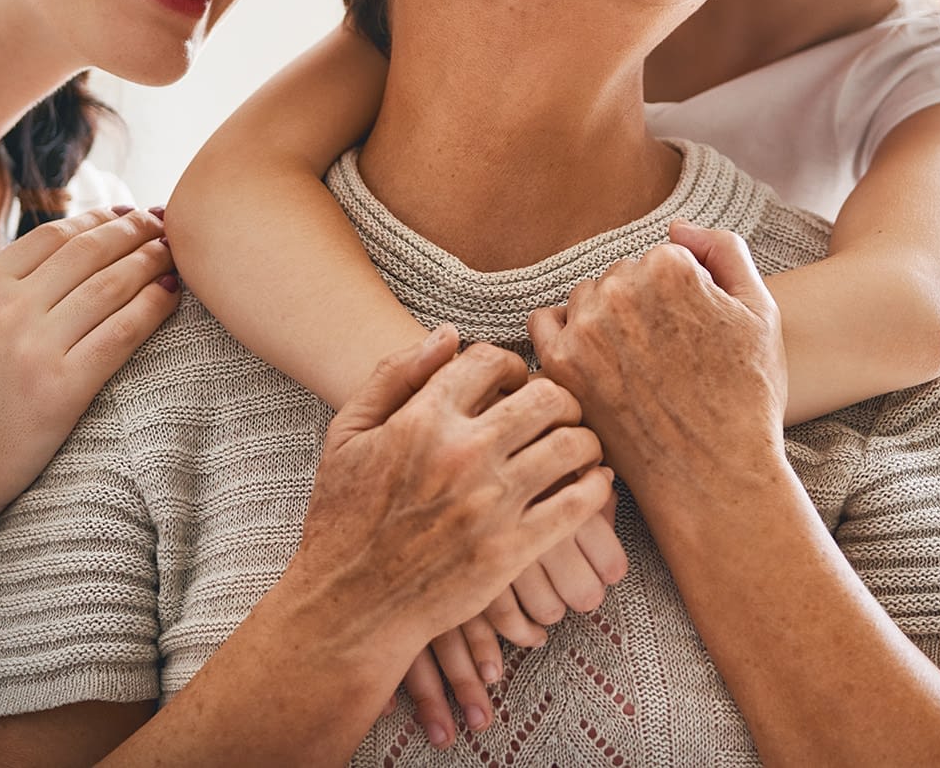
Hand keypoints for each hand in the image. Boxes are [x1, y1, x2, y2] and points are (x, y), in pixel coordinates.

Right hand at [0, 206, 178, 527]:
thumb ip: (5, 293)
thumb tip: (66, 257)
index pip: (53, 235)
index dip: (98, 219)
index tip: (126, 213)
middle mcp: (6, 309)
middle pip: (89, 251)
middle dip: (134, 231)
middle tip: (163, 223)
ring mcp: (34, 347)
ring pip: (111, 285)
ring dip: (151, 261)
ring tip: (173, 252)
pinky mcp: (61, 389)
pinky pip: (122, 332)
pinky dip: (154, 306)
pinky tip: (172, 294)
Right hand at [297, 327, 613, 746]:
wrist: (347, 607)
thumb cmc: (343, 518)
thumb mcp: (348, 435)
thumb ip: (394, 375)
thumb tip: (449, 334)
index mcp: (423, 419)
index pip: (492, 360)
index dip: (511, 364)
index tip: (515, 381)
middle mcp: (462, 454)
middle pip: (546, 396)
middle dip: (560, 397)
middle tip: (558, 412)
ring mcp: (490, 504)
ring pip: (572, 446)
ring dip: (585, 440)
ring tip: (578, 447)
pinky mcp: (511, 551)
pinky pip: (578, 505)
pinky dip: (596, 487)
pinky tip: (591, 485)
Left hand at [529, 220, 785, 501]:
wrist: (715, 476)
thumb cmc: (747, 397)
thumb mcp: (760, 312)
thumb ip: (723, 251)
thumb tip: (677, 226)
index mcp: (670, 267)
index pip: (659, 259)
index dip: (678, 298)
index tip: (690, 336)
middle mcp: (621, 289)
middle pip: (619, 278)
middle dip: (638, 308)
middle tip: (665, 358)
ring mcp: (586, 328)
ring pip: (585, 300)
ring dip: (602, 323)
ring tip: (635, 368)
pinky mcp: (561, 366)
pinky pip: (545, 327)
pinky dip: (565, 340)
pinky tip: (593, 366)